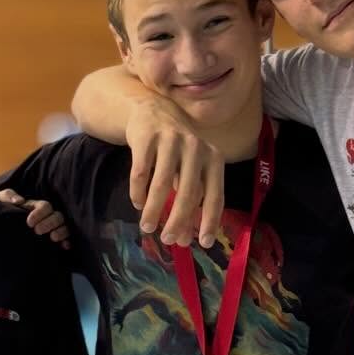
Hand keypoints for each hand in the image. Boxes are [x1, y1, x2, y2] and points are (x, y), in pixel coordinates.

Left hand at [0, 188, 69, 247]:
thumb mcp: (0, 201)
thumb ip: (8, 196)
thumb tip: (20, 201)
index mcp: (34, 207)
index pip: (45, 206)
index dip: (40, 213)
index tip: (29, 223)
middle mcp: (45, 218)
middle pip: (57, 216)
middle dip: (50, 223)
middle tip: (37, 231)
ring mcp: (50, 229)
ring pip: (63, 226)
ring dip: (61, 231)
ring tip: (52, 238)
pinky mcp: (50, 242)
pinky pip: (65, 240)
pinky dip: (67, 242)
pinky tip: (64, 247)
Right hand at [126, 100, 225, 248]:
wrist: (154, 111)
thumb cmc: (177, 149)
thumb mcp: (191, 171)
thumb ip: (190, 201)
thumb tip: (182, 240)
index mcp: (213, 157)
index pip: (215, 194)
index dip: (210, 220)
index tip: (203, 243)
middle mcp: (196, 147)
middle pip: (189, 192)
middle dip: (178, 220)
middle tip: (167, 239)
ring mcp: (171, 140)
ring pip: (162, 183)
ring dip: (154, 209)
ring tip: (147, 227)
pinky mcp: (146, 137)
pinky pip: (141, 172)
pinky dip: (138, 192)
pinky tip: (137, 203)